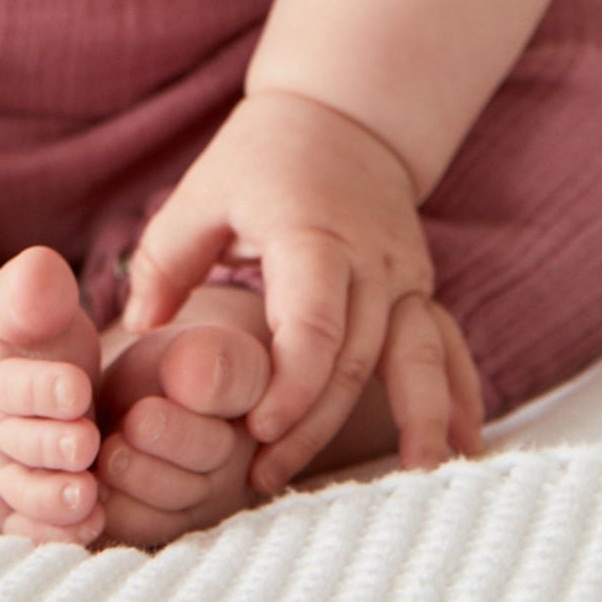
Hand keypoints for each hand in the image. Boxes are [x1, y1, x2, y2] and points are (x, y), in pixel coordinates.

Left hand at [120, 87, 485, 491]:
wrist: (340, 115)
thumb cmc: (259, 158)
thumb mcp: (204, 190)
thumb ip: (166, 258)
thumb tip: (138, 327)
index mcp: (311, 233)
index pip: (313, 325)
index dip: (291, 386)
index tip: (257, 431)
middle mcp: (369, 257)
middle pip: (355, 359)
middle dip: (315, 426)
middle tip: (267, 479)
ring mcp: (404, 272)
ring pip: (412, 359)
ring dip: (409, 423)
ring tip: (402, 486)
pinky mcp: (421, 287)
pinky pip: (446, 347)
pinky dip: (459, 399)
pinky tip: (463, 449)